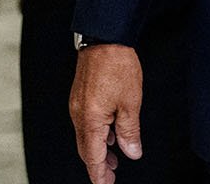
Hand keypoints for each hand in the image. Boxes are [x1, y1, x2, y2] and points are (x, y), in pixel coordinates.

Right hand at [69, 44, 143, 183]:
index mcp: (90, 120)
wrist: (104, 38)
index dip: (100, 175)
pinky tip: (110, 134)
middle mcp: (79, 115)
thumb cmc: (117, 65)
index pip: (93, 158)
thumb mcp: (131, 103)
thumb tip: (131, 152)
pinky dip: (97, 133)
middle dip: (99, 165)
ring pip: (85, 136)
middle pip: (86, 150)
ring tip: (114, 159)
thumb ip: (129, 132)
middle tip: (111, 177)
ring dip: (99, 150)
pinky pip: (86, 122)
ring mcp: (78, 105)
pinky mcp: (80, 96)